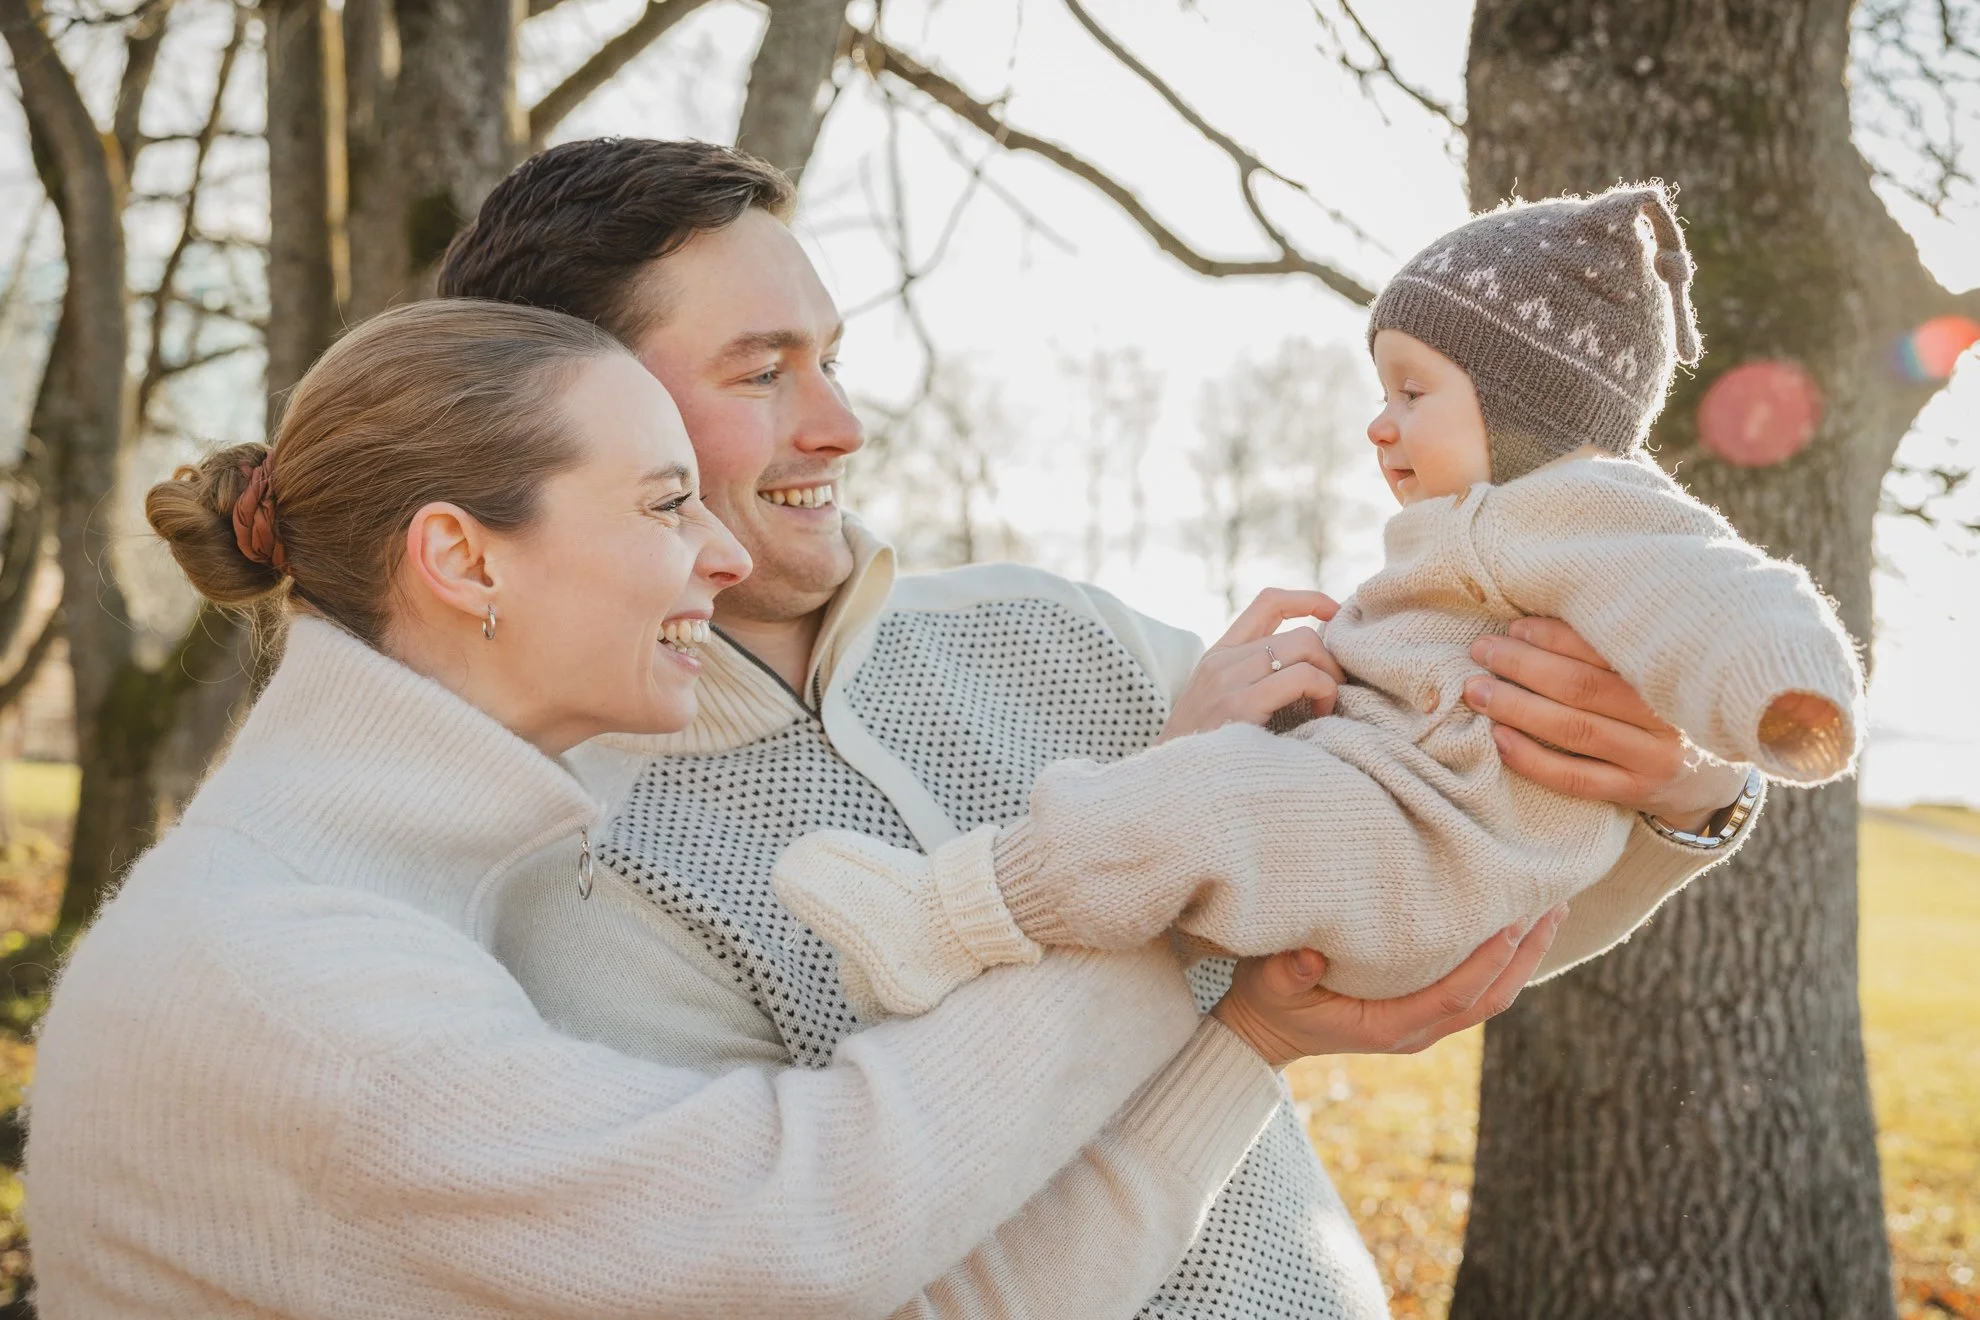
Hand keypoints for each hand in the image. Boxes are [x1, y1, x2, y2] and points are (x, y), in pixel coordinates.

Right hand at [1160, 588, 1345, 743]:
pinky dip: (1324, 692)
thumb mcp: (1221, 706)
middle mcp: (1221, 661)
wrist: (1168, 789)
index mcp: (1218, 655)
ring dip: (1330, 677)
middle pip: (1298, 632)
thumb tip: (1313, 667)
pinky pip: (1301, 678)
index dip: (1309, 600)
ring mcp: (1227, 681)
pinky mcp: (1239, 705)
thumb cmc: (1207, 756)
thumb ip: (1254, 680)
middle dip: (1330, 658)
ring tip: (1326, 707)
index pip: (1268, 602)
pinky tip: (1319, 717)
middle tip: (1335, 690)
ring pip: (1305, 647)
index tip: (1334, 616)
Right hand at [1210, 906, 1566, 1068]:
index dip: (1486, 963)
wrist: (1267, 1031)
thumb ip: (1289, 973)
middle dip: (1527, 953)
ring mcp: (1426, 1021)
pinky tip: (1517, 921)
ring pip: (1493, 993)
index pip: (1454, 997)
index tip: (1512, 922)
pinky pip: (1478, 985)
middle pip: (1491, 997)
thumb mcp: (1269, 985)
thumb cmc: (1270, 1002)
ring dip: (1526, 953)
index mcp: (1391, 1027)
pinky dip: (1505, 957)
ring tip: (1552, 906)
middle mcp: (1420, 1029)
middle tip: (1555, 902)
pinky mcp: (1425, 1008)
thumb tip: (1312, 955)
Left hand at [1462, 617, 1749, 830]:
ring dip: (1517, 708)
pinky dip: (1531, 758)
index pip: (1605, 648)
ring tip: (1477, 691)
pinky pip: (1574, 778)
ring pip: (1575, 730)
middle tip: (1481, 651)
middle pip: (1583, 687)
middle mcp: (1668, 716)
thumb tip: (1535, 618)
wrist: (1712, 776)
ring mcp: (1653, 759)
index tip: (1514, 627)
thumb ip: (1615, 645)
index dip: (1553, 636)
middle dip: (1523, 666)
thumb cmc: (1668, 706)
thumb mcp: (1660, 669)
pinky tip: (1499, 738)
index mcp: (1673, 672)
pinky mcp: (1635, 792)